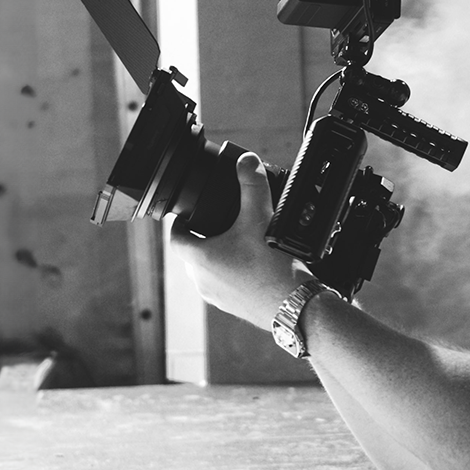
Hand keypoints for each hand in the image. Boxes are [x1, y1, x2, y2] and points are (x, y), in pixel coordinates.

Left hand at [168, 152, 311, 328]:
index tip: (187, 214)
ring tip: (239, 242)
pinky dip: (233, 272)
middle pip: (192, 253)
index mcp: (200, 258)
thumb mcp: (261, 218)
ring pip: (208, 270)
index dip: (179, 222)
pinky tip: (254, 264)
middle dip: (202, 236)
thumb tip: (247, 162)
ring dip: (218, 256)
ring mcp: (217, 297)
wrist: (294, 306)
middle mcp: (202, 280)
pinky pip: (225, 285)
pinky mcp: (234, 307)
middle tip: (218, 222)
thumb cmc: (273, 268)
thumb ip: (252, 186)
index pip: (175, 237)